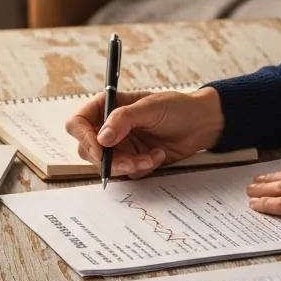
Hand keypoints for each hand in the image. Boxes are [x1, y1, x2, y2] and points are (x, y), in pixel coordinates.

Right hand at [66, 87, 224, 178]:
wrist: (202, 124)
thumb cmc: (177, 107)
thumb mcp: (150, 108)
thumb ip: (123, 120)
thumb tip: (102, 138)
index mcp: (107, 107)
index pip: (78, 123)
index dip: (84, 137)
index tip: (101, 148)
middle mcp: (109, 127)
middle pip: (88, 150)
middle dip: (110, 159)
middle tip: (130, 160)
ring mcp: (120, 146)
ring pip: (107, 166)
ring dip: (129, 165)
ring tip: (152, 157)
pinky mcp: (133, 160)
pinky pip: (127, 173)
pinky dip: (142, 168)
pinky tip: (158, 155)